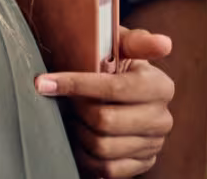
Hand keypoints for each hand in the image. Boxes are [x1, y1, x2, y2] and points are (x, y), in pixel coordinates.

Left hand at [36, 27, 176, 177]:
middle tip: (61, 102)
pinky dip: (83, 155)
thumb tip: (164, 43)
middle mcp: (162, 118)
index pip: (114, 88)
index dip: (76, 84)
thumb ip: (136, 41)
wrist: (111, 95)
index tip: (43, 82)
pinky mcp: (142, 163)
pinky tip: (76, 138)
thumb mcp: (118, 45)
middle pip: (105, 121)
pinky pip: (106, 168)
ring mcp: (153, 143)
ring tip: (69, 118)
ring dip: (76, 132)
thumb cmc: (108, 64)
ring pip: (102, 146)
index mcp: (160, 86)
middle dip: (75, 110)